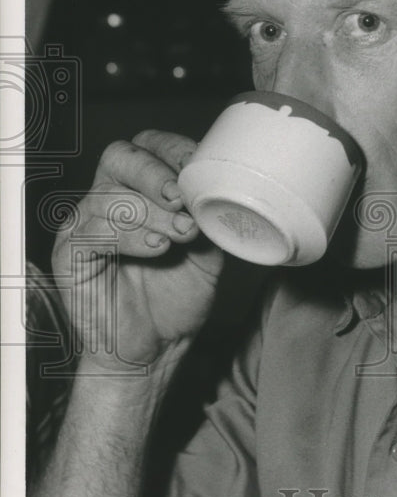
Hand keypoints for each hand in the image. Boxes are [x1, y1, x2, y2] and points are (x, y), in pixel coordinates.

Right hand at [52, 129, 223, 373]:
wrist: (155, 350)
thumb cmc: (176, 298)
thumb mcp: (207, 251)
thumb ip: (210, 217)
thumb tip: (225, 190)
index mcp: (140, 190)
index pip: (148, 146)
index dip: (173, 149)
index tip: (200, 167)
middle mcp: (109, 199)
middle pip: (120, 157)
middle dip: (156, 173)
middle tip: (182, 199)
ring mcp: (86, 224)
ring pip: (109, 195)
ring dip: (151, 212)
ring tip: (180, 236)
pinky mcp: (71, 254)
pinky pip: (92, 231)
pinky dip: (129, 236)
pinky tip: (157, 249)